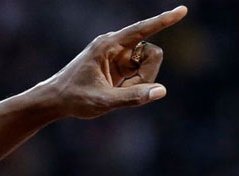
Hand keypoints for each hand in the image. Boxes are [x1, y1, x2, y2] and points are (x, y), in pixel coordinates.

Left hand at [40, 5, 186, 119]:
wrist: (55, 101)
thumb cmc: (74, 99)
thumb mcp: (101, 101)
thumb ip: (131, 98)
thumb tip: (161, 91)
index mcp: (108, 45)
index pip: (142, 29)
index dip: (164, 21)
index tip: (183, 10)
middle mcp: (116, 45)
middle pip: (153, 53)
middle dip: (146, 75)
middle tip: (124, 91)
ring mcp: (120, 54)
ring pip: (149, 64)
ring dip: (139, 82)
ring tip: (115, 92)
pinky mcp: (121, 64)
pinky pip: (142, 72)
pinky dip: (134, 85)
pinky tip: (115, 91)